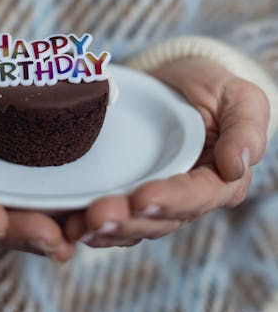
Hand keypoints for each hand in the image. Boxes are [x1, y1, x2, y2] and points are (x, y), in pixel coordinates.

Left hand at [64, 58, 269, 247]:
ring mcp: (153, 201)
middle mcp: (186, 201)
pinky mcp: (126, 196)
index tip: (143, 197)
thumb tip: (238, 165)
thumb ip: (245, 128)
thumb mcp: (240, 97)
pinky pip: (109, 218)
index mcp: (219, 181)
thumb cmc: (213, 89)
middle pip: (157, 220)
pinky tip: (65, 222)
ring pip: (130, 226)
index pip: (197, 197)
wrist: (176, 82)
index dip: (171, 200)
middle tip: (96, 215)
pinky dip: (86, 222)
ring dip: (103, 229)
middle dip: (126, 221)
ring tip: (75, 224)